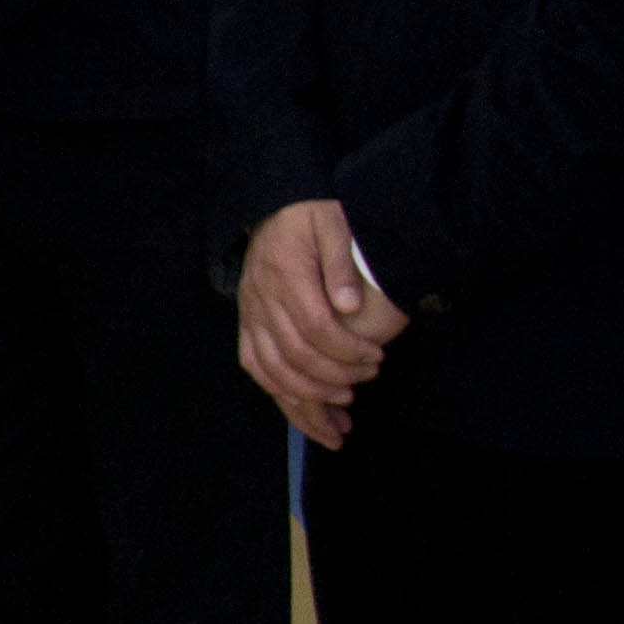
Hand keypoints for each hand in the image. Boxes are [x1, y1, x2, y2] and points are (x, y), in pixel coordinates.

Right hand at [235, 199, 406, 449]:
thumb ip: (341, 261)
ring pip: (270, 369)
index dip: (348, 351)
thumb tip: (349, 307)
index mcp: (286, 273)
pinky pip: (254, 365)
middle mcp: (262, 298)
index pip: (315, 326)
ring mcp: (250, 313)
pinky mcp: (246, 322)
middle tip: (366, 382)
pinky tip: (304, 408)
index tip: (377, 359)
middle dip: (333, 378)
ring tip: (339, 417)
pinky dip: (277, 391)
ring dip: (306, 399)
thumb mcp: (332, 223)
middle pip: (294, 354)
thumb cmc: (309, 215)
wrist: (272, 206)